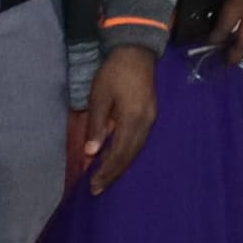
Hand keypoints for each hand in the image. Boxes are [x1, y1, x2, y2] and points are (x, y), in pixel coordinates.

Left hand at [69, 47, 159, 190]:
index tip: (92, 185)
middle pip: (130, 155)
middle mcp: (146, 123)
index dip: (106, 170)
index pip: (119, 152)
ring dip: (121, 166)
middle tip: (97, 189)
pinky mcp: (151, 115)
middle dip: (114, 173)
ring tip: (106, 178)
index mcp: (133, 119)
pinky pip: (140, 141)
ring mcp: (151, 119)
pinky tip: (118, 158)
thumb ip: (96, 125)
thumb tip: (91, 152)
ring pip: (137, 149)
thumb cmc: (114, 73)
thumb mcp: (99, 97)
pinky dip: (128, 154)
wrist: (137, 53)